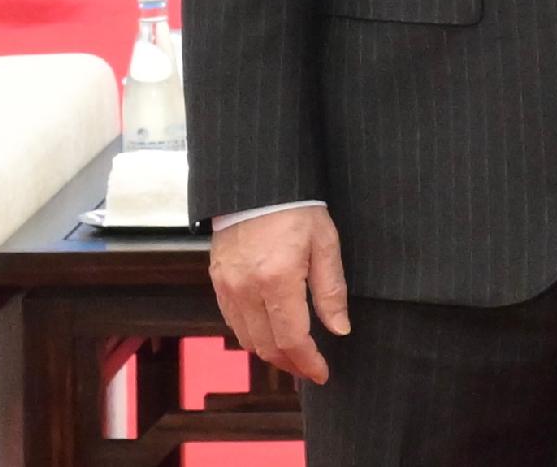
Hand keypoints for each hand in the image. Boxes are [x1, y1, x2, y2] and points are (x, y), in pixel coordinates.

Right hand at [209, 204, 351, 383]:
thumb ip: (331, 289)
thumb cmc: (296, 208)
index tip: (322, 373)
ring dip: (271, 353)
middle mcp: (246, 288)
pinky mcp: (217, 280)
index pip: (292, 340)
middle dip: (291, 364)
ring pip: (247, 339)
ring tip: (293, 354)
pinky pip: (233, 321)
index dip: (308, 363)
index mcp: (277, 279)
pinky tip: (269, 332)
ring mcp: (228, 286)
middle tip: (310, 368)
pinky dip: (252, 335)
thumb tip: (339, 329)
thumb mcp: (324, 242)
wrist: (257, 184)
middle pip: (267, 346)